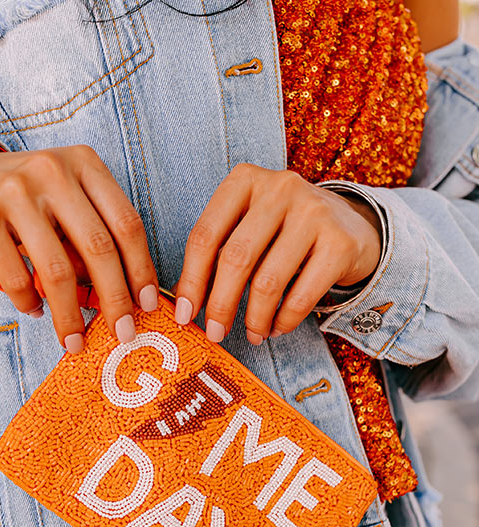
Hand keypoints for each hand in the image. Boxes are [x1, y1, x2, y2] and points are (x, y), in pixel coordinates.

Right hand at [0, 145, 158, 351]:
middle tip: (123, 335)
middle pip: (99, 248)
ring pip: (58, 270)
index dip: (142, 270)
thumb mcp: (66, 199)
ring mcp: (14, 192)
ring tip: (74, 340)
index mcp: (83, 164)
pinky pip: (16, 277)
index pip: (126, 224)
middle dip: (115, 300)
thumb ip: (95, 233)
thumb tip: (129, 297)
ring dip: (70, 316)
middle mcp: (52, 171)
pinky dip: (28, 303)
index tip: (149, 306)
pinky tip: (34, 311)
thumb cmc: (25, 202)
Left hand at [174, 165, 381, 342]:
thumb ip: (218, 254)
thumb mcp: (249, 228)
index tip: (185, 315)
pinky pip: (302, 295)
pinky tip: (277, 328)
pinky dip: (285, 320)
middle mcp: (280, 188)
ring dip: (255, 319)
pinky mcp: (339, 242)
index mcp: (245, 181)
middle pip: (235, 258)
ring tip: (254, 335)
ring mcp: (314, 212)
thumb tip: (185, 302)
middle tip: (215, 333)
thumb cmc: (284, 232)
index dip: (191, 280)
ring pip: (268, 281)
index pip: (205, 235)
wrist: (351, 225)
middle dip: (220, 305)